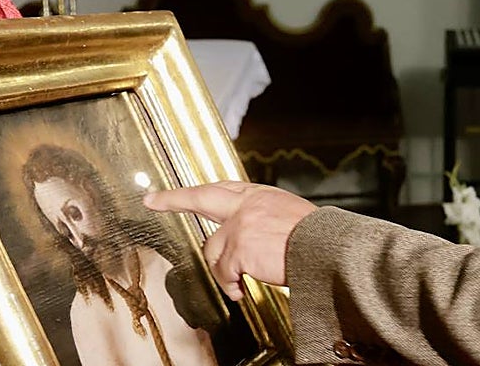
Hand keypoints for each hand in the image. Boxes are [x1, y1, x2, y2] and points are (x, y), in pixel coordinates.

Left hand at [144, 180, 316, 300]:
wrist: (326, 248)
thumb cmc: (314, 238)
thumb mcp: (287, 214)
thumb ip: (261, 217)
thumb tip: (244, 232)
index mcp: (259, 195)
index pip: (221, 189)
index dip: (196, 192)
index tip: (175, 193)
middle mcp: (247, 204)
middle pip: (201, 197)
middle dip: (173, 199)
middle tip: (153, 200)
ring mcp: (240, 224)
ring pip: (211, 249)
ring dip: (222, 271)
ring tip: (237, 283)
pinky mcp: (239, 247)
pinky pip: (223, 272)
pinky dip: (230, 285)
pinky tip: (240, 290)